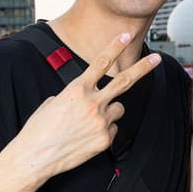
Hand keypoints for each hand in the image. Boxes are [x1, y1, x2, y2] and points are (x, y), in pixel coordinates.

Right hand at [15, 33, 160, 182]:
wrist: (35, 156)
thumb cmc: (39, 129)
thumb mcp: (54, 102)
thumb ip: (75, 95)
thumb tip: (87, 97)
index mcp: (77, 89)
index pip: (101, 62)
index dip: (115, 46)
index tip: (126, 35)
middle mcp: (92, 102)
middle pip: (125, 80)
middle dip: (143, 67)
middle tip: (157, 58)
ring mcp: (101, 121)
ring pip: (119, 108)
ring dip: (110, 111)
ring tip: (89, 121)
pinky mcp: (105, 139)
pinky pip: (113, 129)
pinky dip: (104, 131)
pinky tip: (87, 136)